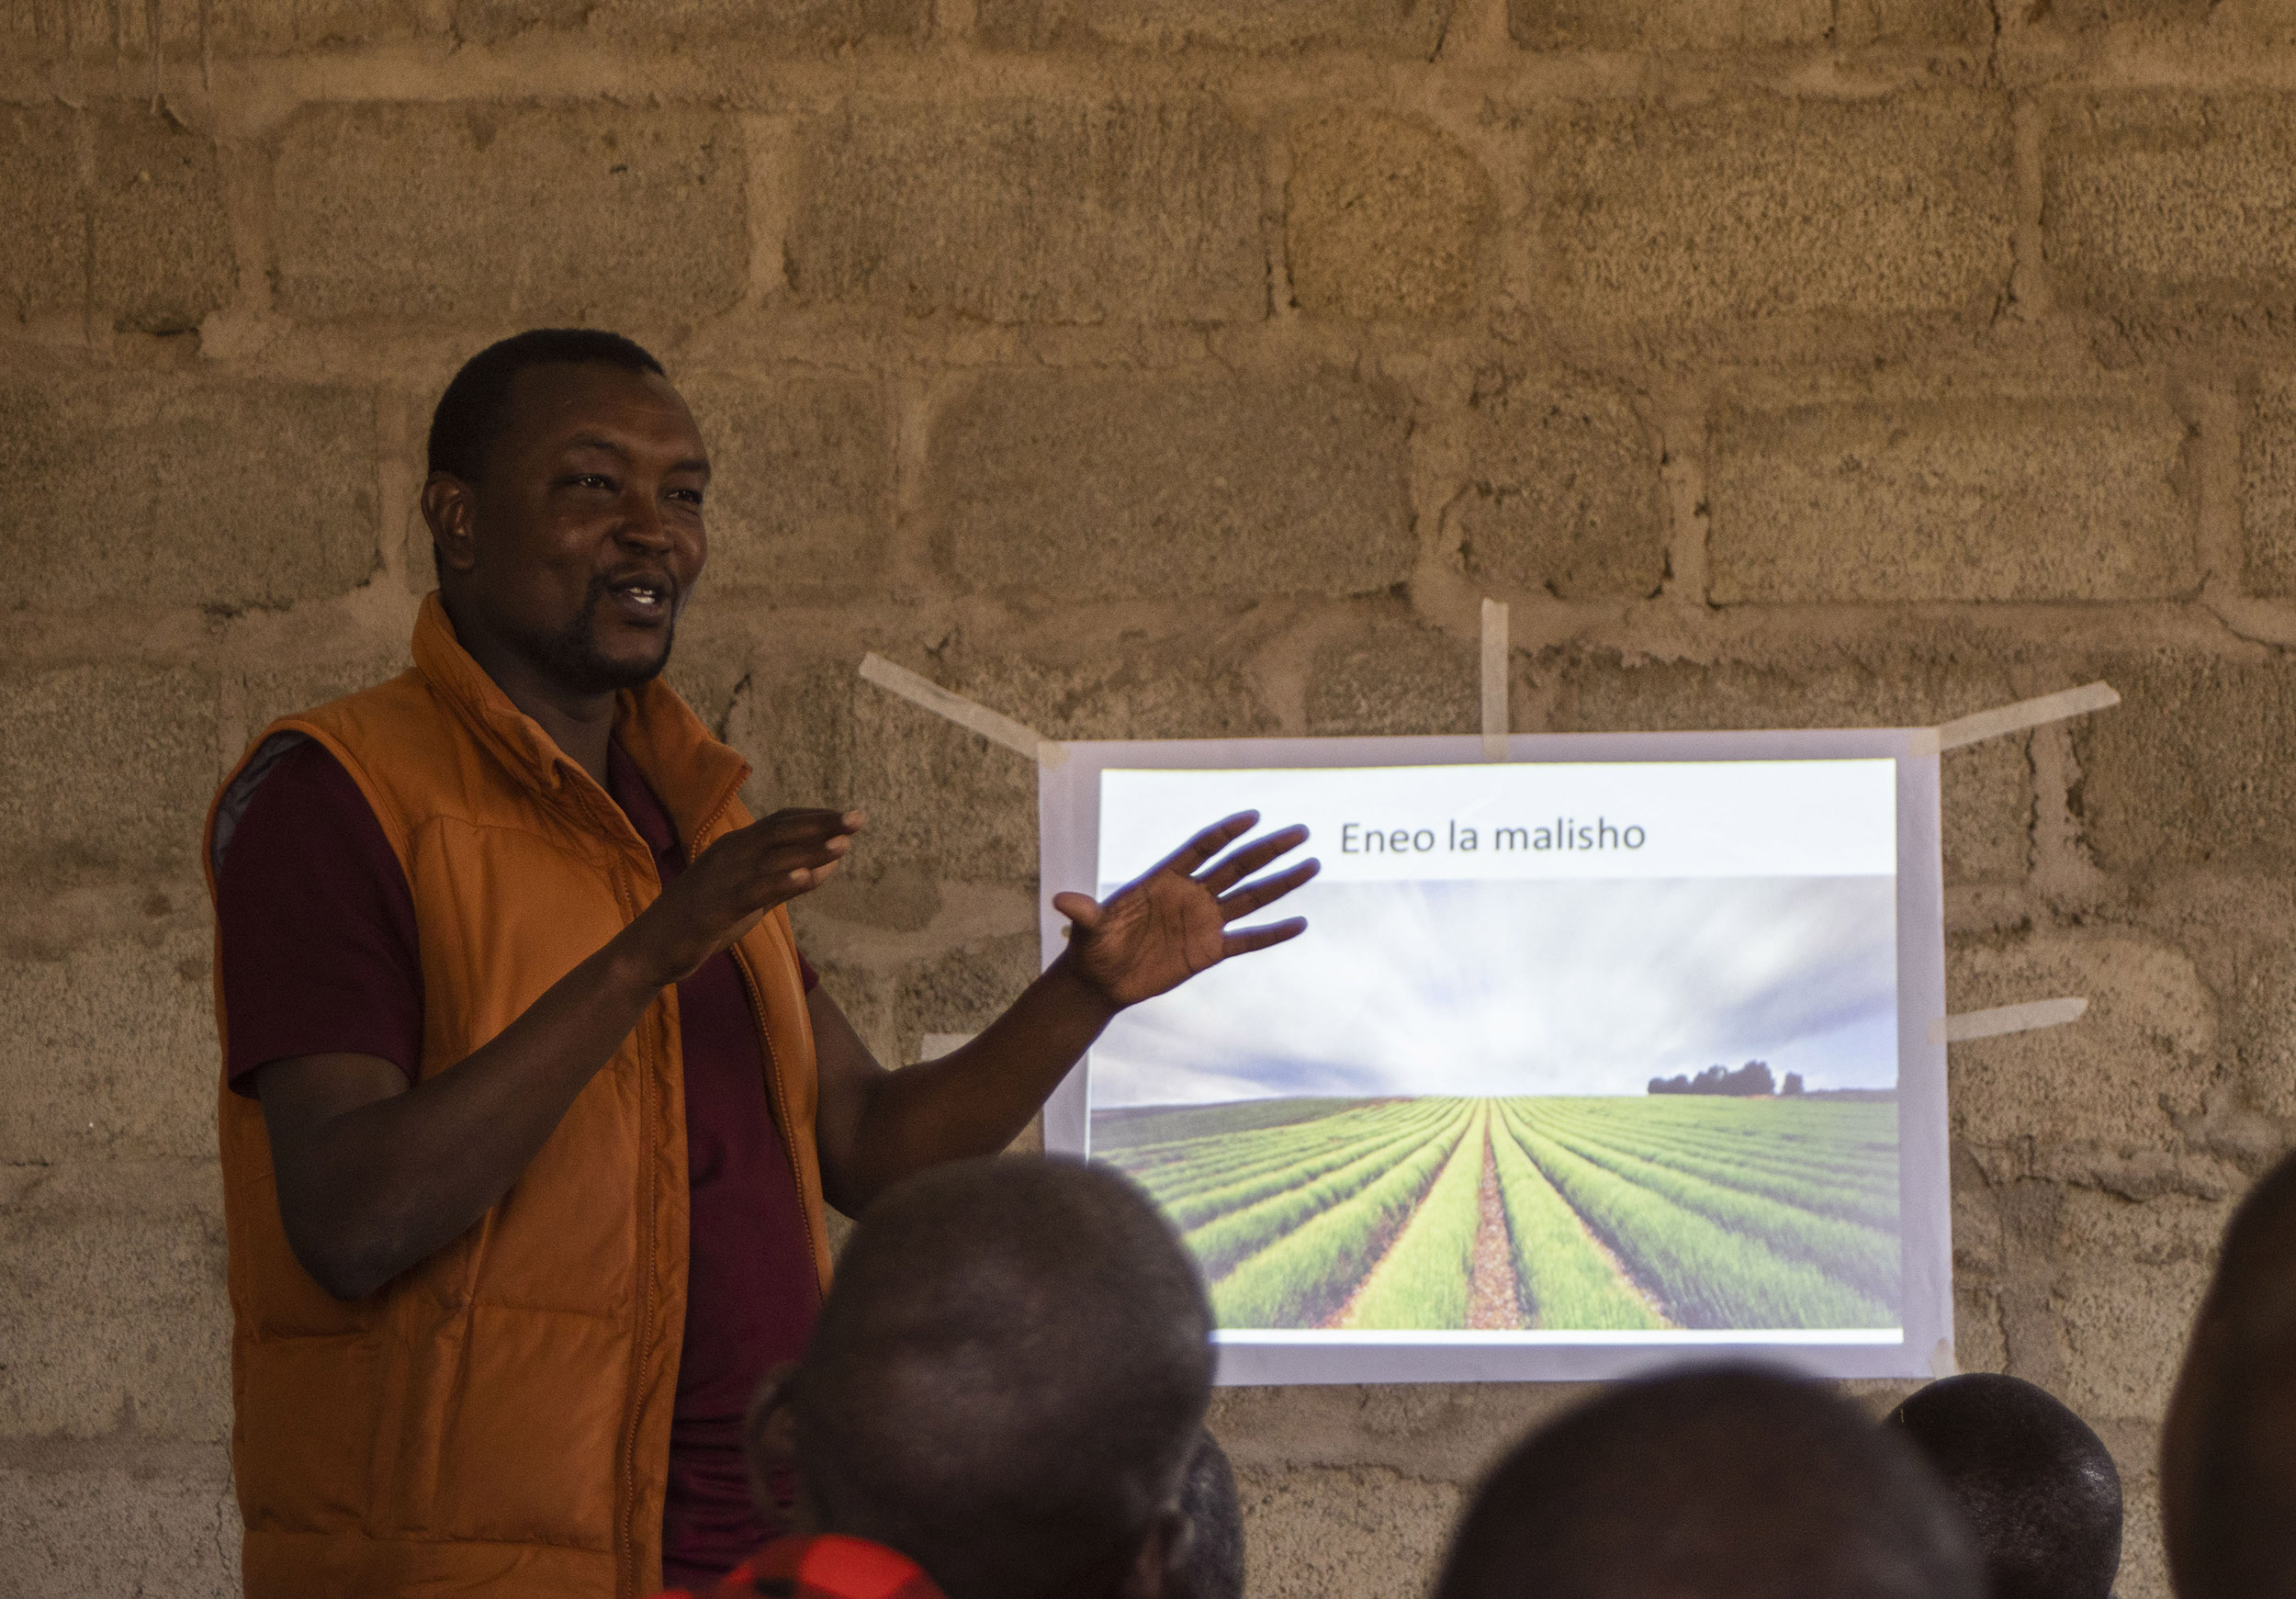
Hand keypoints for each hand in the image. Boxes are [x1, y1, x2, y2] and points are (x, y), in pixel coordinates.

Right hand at [626, 807, 862, 985]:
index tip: (849, 816)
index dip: (816, 817)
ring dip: (810, 850)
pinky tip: (809, 877)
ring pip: (772, 858)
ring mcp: (721, 879)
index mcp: (734, 847)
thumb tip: (829, 864)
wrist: (650, 949)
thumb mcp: (751, 897)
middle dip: (822, 825)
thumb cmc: (703, 921)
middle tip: (858, 818)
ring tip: (844, 844)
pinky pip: (754, 890)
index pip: (781, 822)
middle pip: (781, 833)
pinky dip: (782, 881)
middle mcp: (728, 854)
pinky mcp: (716, 906)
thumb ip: (786, 880)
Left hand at [1052, 811, 1317, 1009]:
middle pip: (1236, 866)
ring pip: (1249, 897)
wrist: (1101, 980)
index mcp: (1164, 879)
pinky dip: (1271, 934)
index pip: (1201, 848)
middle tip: (1300, 832)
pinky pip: (1246, 940)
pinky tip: (1299, 924)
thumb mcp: (1088, 929)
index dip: (1226, 832)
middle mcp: (1190, 895)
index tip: (1253, 817)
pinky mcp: (1208, 952)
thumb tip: (1061, 900)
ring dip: (1281, 883)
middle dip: (1268, 849)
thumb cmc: (1093, 947)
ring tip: (1313, 864)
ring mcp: (1202, 922)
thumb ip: (1085, 912)